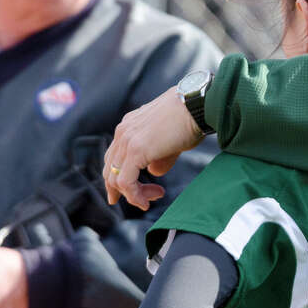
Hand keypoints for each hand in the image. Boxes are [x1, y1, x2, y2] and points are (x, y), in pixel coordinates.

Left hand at [104, 86, 203, 208]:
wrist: (197, 106)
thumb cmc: (190, 119)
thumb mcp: (170, 141)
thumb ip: (159, 157)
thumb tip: (154, 172)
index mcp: (129, 126)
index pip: (114, 158)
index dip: (120, 179)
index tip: (137, 192)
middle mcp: (123, 131)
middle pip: (110, 169)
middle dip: (123, 191)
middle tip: (142, 201)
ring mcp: (127, 140)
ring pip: (116, 178)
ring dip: (132, 195)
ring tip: (150, 200)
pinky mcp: (136, 150)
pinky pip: (126, 182)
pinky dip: (134, 196)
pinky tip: (145, 201)